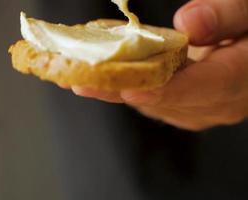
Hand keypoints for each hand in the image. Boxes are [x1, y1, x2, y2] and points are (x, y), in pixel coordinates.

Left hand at [70, 0, 247, 130]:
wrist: (247, 46)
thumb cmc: (247, 26)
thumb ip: (227, 15)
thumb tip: (190, 24)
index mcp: (242, 77)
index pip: (207, 86)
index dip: (168, 91)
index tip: (132, 90)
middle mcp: (219, 102)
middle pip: (166, 101)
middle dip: (121, 92)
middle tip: (81, 82)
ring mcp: (197, 107)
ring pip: (151, 104)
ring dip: (112, 91)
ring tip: (76, 78)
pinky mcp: (180, 105)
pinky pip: (148, 99)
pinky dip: (121, 87)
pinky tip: (95, 76)